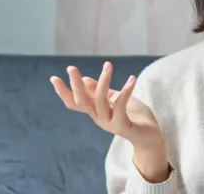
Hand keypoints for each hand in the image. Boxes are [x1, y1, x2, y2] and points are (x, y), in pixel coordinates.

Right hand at [50, 62, 169, 181]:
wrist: (150, 137)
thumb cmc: (134, 116)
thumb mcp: (116, 100)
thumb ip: (101, 91)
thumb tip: (85, 79)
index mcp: (96, 112)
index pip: (75, 102)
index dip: (63, 92)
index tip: (53, 78)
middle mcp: (99, 118)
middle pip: (82, 102)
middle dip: (75, 85)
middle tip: (71, 68)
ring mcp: (110, 123)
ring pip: (100, 101)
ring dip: (103, 81)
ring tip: (108, 65)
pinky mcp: (123, 126)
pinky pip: (120, 106)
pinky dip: (125, 91)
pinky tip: (131, 79)